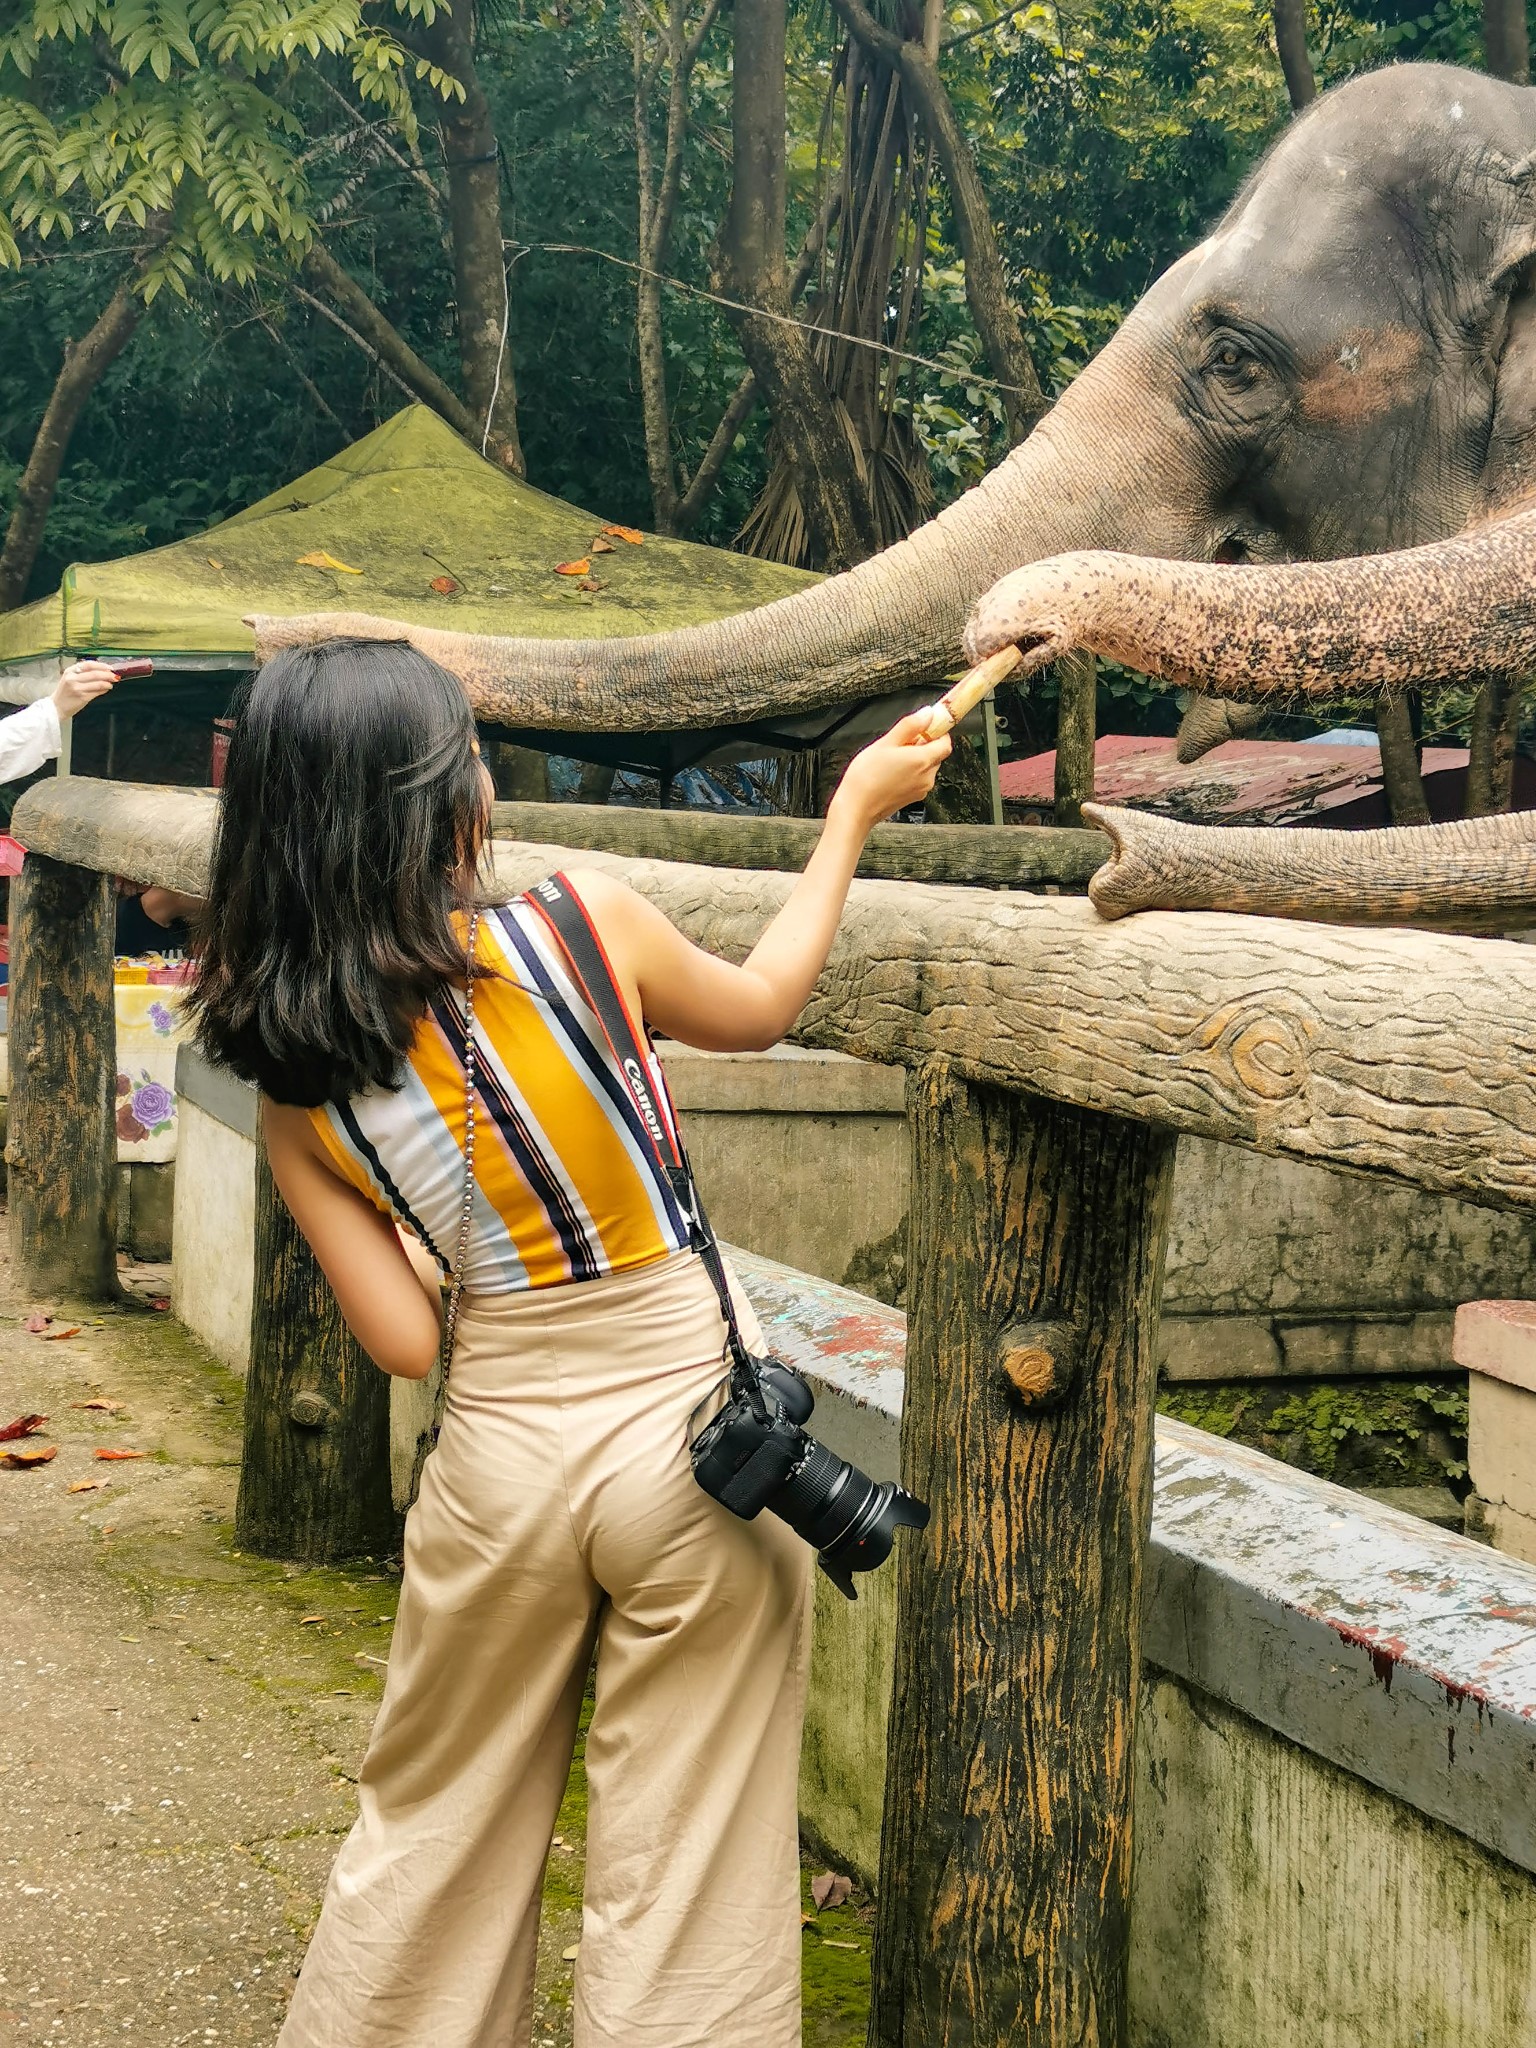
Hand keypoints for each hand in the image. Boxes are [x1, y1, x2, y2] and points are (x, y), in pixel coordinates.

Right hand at [52, 661, 117, 719]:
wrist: (56, 707)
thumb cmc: (65, 692)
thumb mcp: (70, 678)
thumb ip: (82, 673)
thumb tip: (102, 670)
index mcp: (70, 671)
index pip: (88, 664)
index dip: (101, 665)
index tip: (110, 668)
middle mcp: (73, 678)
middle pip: (95, 673)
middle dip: (107, 674)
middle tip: (115, 676)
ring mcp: (77, 688)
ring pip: (98, 683)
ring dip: (107, 683)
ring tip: (111, 684)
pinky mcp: (82, 697)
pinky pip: (97, 692)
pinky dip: (104, 690)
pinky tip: (106, 689)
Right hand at [826, 710, 951, 831]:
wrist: (856, 808)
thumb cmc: (866, 777)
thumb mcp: (886, 742)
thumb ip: (910, 726)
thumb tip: (927, 714)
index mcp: (923, 760)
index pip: (946, 742)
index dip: (938, 732)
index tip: (926, 726)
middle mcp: (926, 777)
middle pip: (936, 754)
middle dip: (923, 745)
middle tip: (901, 742)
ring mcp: (921, 789)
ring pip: (926, 767)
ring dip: (915, 759)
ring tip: (892, 758)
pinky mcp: (913, 797)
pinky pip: (918, 779)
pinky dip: (910, 772)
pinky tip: (891, 771)